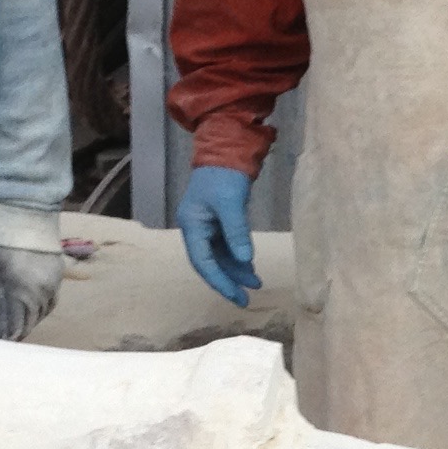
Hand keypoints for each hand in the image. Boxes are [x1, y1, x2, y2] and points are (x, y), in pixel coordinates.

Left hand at [0, 239, 63, 339]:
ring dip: (21, 322)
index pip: (11, 330)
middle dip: (7, 333)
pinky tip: (20, 305)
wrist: (23, 202)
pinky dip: (34, 310)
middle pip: (26, 326)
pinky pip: (48, 302)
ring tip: (1, 320)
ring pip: (38, 316)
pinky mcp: (57, 272)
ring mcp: (53, 283)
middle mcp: (41, 292)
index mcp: (20, 292)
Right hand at [178, 165, 258, 305]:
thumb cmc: (224, 175)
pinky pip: (226, 247)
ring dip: (236, 270)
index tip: (237, 296)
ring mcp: (206, 226)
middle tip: (246, 299)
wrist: (227, 149)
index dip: (220, 282)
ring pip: (219, 257)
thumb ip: (236, 233)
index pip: (203, 263)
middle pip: (210, 264)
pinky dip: (238, 258)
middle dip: (228, 281)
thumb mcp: (231, 204)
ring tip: (255, 283)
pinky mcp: (218, 222)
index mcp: (192, 226)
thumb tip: (245, 261)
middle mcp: (196, 229)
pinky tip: (250, 266)